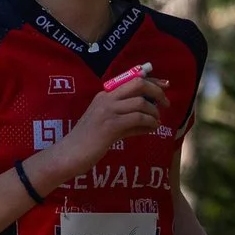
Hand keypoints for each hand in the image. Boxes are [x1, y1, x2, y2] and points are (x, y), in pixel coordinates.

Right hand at [39, 69, 168, 184]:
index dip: (152, 81)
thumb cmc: (86, 142)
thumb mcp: (107, 126)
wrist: (68, 154)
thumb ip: (126, 120)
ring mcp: (107, 111)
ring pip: (141, 102)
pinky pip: (138, 119)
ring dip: (154, 113)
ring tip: (156, 122)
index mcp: (104, 95)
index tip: (165, 86)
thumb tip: (151, 120)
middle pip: (138, 84)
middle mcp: (106, 99)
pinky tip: (152, 129)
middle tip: (166, 104)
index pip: (132, 80)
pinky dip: (150, 123)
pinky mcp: (111, 125)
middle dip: (157, 92)